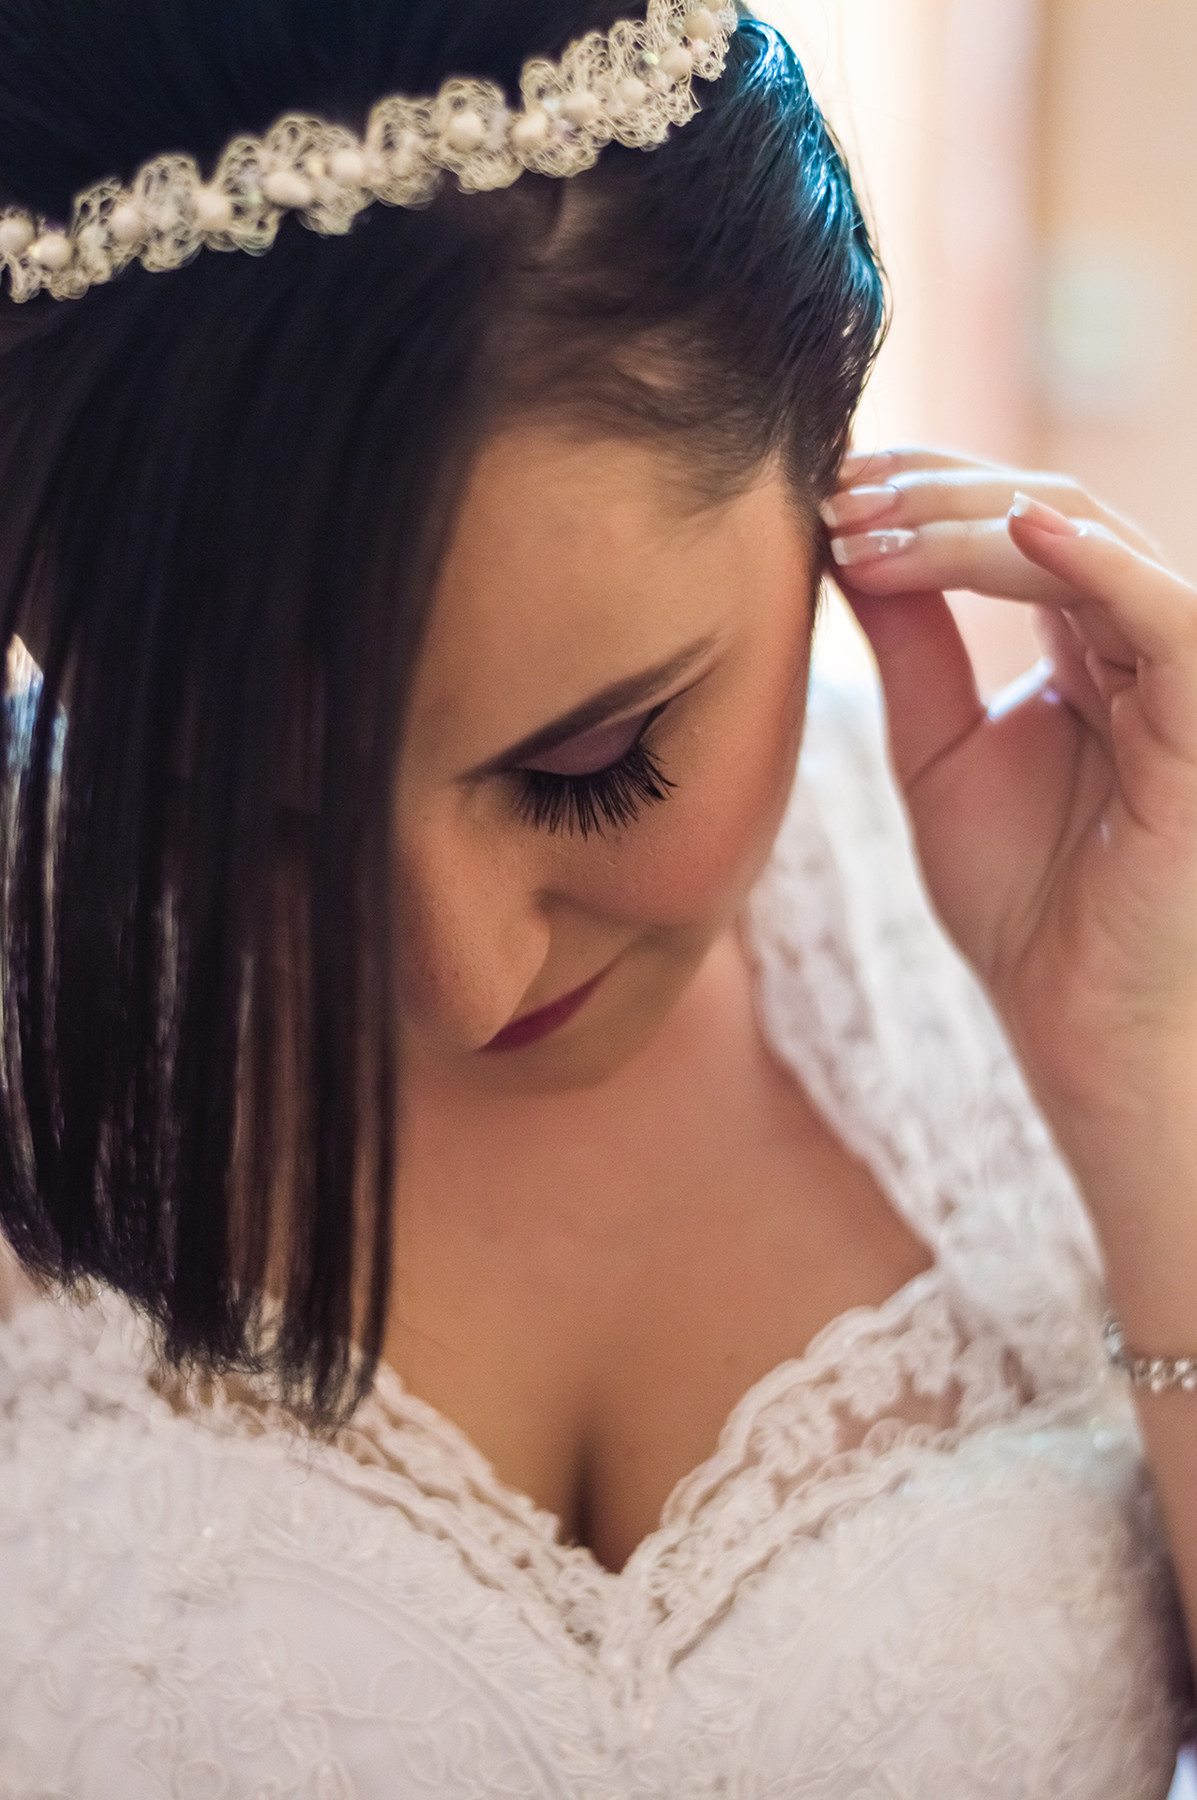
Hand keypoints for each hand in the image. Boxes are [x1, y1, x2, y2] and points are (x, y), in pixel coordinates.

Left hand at [823, 448, 1196, 1168]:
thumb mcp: (937, 753)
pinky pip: (1166, 614)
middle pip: (1047, 509)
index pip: (1012, 527)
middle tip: (837, 499)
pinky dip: (1096, 563)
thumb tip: (845, 546)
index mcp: (1083, 646)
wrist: (1073, 1018)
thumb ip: (911, 649)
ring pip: (1091, 542)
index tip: (826, 496)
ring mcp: (1179, 676)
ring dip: (972, 521)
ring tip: (869, 527)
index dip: (923, 496)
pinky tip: (1014, 530)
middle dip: (933, 493)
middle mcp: (1138, 643)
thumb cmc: (1019, 902)